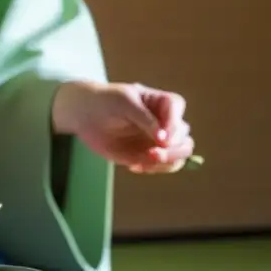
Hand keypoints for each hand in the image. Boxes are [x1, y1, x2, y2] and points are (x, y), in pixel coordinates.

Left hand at [52, 81, 193, 172]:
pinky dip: (152, 169)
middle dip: (173, 150)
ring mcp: (159, 141)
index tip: (161, 139)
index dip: (173, 127)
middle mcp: (166, 123)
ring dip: (166, 162)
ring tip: (144, 163)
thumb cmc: (107, 101)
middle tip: (153, 155)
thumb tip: (163, 139)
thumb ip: (145, 119)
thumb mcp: (125, 102)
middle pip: (184, 139)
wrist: (86, 115)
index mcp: (164, 103)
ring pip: (179, 156)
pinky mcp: (148, 155)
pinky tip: (134, 166)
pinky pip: (161, 166)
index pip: (178, 112)